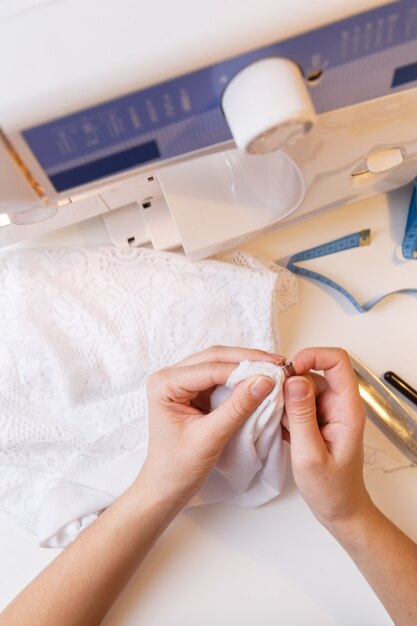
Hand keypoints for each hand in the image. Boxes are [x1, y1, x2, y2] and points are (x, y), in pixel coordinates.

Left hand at [138, 346, 280, 506]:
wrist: (166, 487)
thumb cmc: (178, 467)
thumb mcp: (210, 438)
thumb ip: (237, 408)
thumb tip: (265, 381)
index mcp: (164, 384)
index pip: (210, 368)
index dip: (244, 368)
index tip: (274, 373)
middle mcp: (170, 377)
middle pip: (214, 358)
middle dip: (248, 360)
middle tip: (278, 364)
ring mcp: (182, 382)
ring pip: (219, 363)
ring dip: (246, 365)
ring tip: (274, 369)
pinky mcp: (194, 391)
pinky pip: (220, 377)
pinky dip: (241, 378)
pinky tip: (260, 379)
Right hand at [282, 347, 371, 531]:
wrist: (340, 509)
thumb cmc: (331, 488)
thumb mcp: (310, 454)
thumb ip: (301, 415)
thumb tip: (293, 381)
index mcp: (346, 408)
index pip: (337, 361)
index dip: (312, 356)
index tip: (288, 371)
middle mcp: (339, 405)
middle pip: (313, 373)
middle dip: (289, 384)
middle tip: (273, 405)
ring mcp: (327, 411)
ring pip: (300, 388)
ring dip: (284, 400)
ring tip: (278, 424)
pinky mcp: (316, 419)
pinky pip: (297, 402)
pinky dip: (284, 411)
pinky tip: (280, 429)